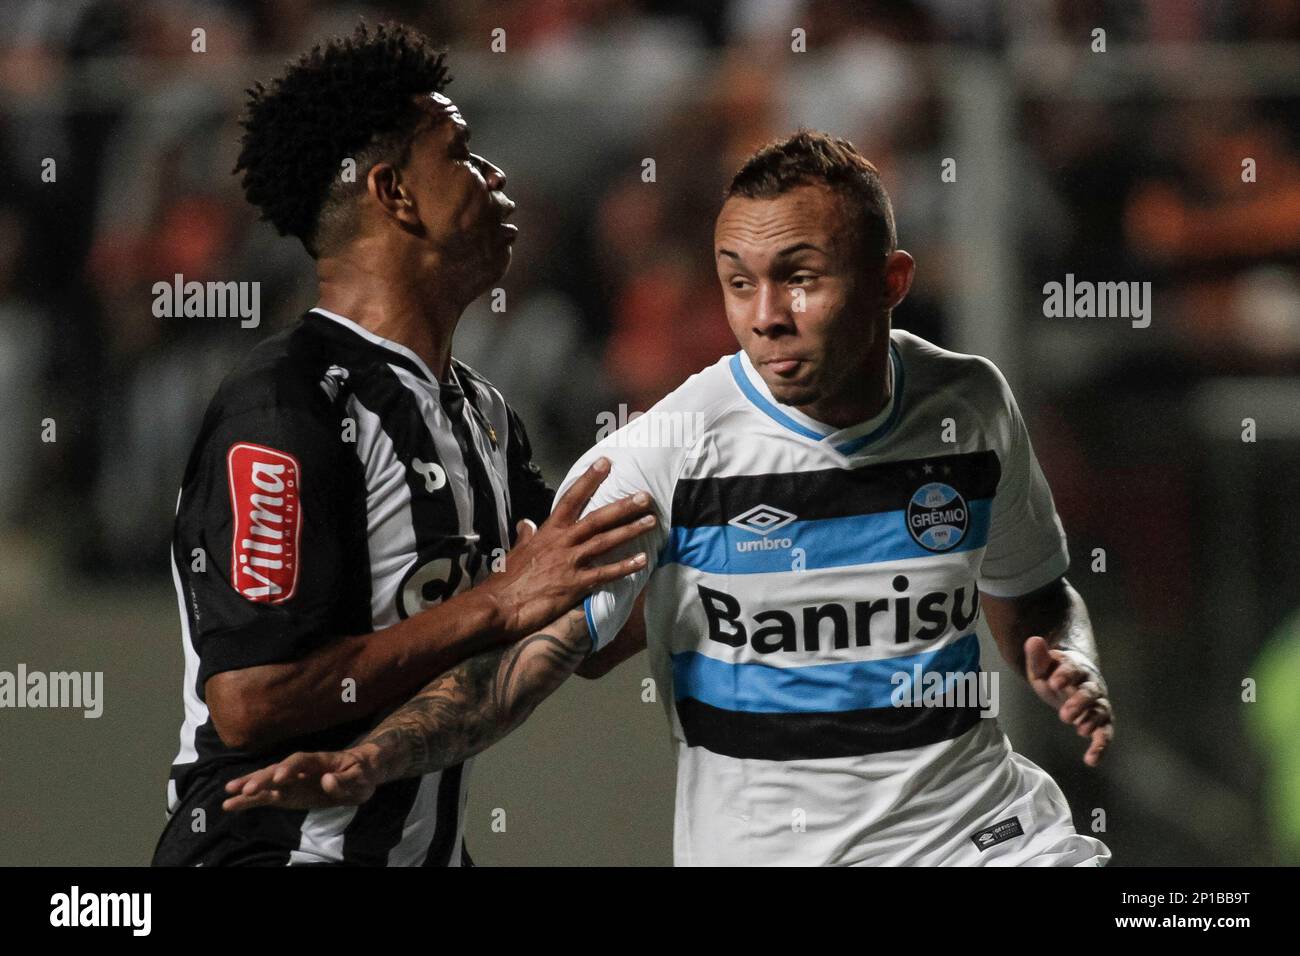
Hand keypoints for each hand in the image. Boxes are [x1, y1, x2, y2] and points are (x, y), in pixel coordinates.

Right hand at [222, 748, 380, 810]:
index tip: (278, 778)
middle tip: (246, 789)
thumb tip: (327, 780)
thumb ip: (344, 780)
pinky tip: (231, 804)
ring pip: (267, 782)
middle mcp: (300, 769)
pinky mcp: (288, 794)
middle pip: (278, 770)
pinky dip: (249, 801)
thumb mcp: (361, 777)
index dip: (289, 768)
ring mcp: (292, 781)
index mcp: (319, 761)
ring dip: (249, 787)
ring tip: (228, 795)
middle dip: (262, 779)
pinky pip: (266, 797)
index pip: (301, 761)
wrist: (361, 773)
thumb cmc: (362, 773)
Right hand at [480, 457, 655, 637]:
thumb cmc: (505, 580)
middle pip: (597, 518)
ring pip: (605, 541)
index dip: (589, 480)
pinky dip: (625, 566)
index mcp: (548, 531)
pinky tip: (642, 560)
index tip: (606, 463)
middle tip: (645, 496)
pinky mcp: (575, 584)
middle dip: (623, 506)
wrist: (498, 606)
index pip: (571, 499)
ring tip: (651, 521)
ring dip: (630, 530)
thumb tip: (526, 523)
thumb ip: (526, 536)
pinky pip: (605, 573)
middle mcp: (562, 542)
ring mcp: (570, 562)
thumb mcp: (516, 551)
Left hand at [1024, 635, 1113, 767]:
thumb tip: (1033, 640)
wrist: (1067, 680)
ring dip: (1092, 721)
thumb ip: (1037, 656)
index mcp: (1075, 668)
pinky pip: (1105, 733)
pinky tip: (1091, 760)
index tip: (1054, 682)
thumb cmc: (1052, 673)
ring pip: (1101, 711)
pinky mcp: (1100, 721)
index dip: (1065, 675)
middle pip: (1090, 692)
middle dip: (1079, 702)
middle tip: (1064, 714)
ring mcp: (1097, 703)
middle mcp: (1090, 685)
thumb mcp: (1040, 666)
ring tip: (1080, 730)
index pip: (1073, 669)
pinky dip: (1101, 746)